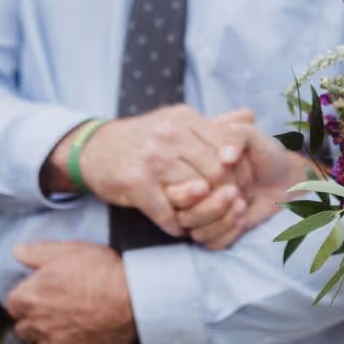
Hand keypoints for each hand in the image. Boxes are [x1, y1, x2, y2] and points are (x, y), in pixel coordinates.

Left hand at [6, 242, 135, 343]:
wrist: (133, 300)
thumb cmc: (100, 272)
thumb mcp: (67, 251)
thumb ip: (36, 252)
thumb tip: (17, 251)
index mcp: (29, 298)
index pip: (12, 304)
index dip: (25, 298)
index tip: (38, 293)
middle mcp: (38, 324)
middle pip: (23, 328)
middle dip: (32, 320)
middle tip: (50, 309)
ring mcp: (58, 343)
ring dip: (47, 337)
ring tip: (63, 326)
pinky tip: (81, 335)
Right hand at [44, 106, 255, 236]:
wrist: (92, 149)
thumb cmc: (142, 140)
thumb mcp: (177, 122)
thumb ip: (214, 124)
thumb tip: (251, 116)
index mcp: (185, 119)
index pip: (229, 147)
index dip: (241, 172)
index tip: (244, 189)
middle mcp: (170, 134)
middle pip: (217, 172)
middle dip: (227, 195)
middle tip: (229, 211)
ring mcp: (152, 158)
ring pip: (196, 193)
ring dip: (202, 214)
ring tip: (204, 221)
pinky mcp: (135, 182)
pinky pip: (167, 212)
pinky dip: (175, 225)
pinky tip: (177, 227)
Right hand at [176, 125, 303, 249]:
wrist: (284, 178)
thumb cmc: (263, 152)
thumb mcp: (250, 134)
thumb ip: (236, 134)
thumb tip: (225, 159)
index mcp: (187, 156)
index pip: (184, 171)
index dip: (212, 174)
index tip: (234, 169)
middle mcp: (185, 183)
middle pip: (181, 199)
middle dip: (213, 199)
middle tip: (238, 192)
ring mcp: (194, 209)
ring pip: (190, 222)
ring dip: (219, 217)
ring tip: (243, 204)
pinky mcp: (208, 230)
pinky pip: (206, 240)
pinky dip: (226, 233)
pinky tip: (243, 220)